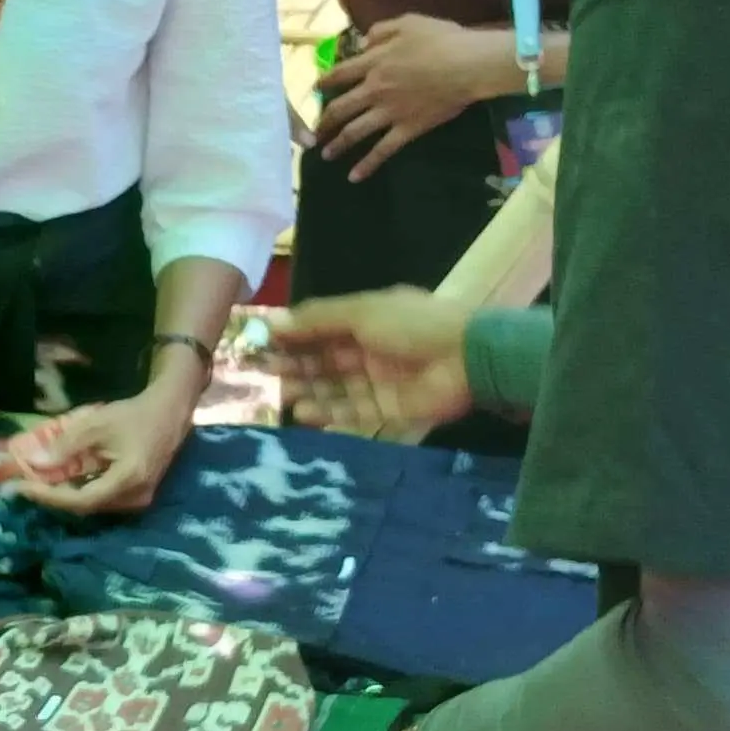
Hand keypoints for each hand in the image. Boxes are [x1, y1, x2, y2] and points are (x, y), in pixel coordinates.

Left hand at [2, 381, 193, 514]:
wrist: (169, 412)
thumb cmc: (135, 414)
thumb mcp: (96, 424)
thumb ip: (67, 445)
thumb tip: (36, 463)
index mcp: (128, 480)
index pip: (81, 500)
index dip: (49, 497)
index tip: (21, 488)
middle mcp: (136, 498)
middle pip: (86, 507)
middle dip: (54, 496)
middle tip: (25, 484)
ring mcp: (140, 499)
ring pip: (94, 505)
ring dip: (66, 495)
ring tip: (39, 482)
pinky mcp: (139, 495)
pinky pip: (104, 498)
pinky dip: (82, 490)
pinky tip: (64, 479)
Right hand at [265, 289, 474, 439]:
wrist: (467, 357)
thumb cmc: (412, 325)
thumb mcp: (361, 312)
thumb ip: (317, 319)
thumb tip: (272, 322)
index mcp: (364, 320)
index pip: (320, 330)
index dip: (292, 338)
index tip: (262, 348)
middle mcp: (369, 350)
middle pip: (325, 362)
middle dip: (297, 369)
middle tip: (268, 378)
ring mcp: (380, 382)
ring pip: (337, 391)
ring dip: (312, 395)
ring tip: (289, 401)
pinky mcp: (390, 410)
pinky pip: (356, 416)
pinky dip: (333, 418)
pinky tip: (310, 418)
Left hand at [316, 17, 519, 179]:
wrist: (467, 65)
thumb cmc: (441, 39)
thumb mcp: (408, 23)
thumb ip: (380, 31)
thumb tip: (363, 42)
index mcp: (373, 63)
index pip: (339, 74)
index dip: (324, 81)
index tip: (315, 89)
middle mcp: (374, 90)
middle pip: (340, 108)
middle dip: (324, 121)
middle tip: (314, 131)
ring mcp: (389, 112)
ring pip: (354, 132)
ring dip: (337, 145)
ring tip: (325, 155)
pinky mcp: (407, 129)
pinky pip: (382, 151)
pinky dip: (367, 165)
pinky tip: (354, 177)